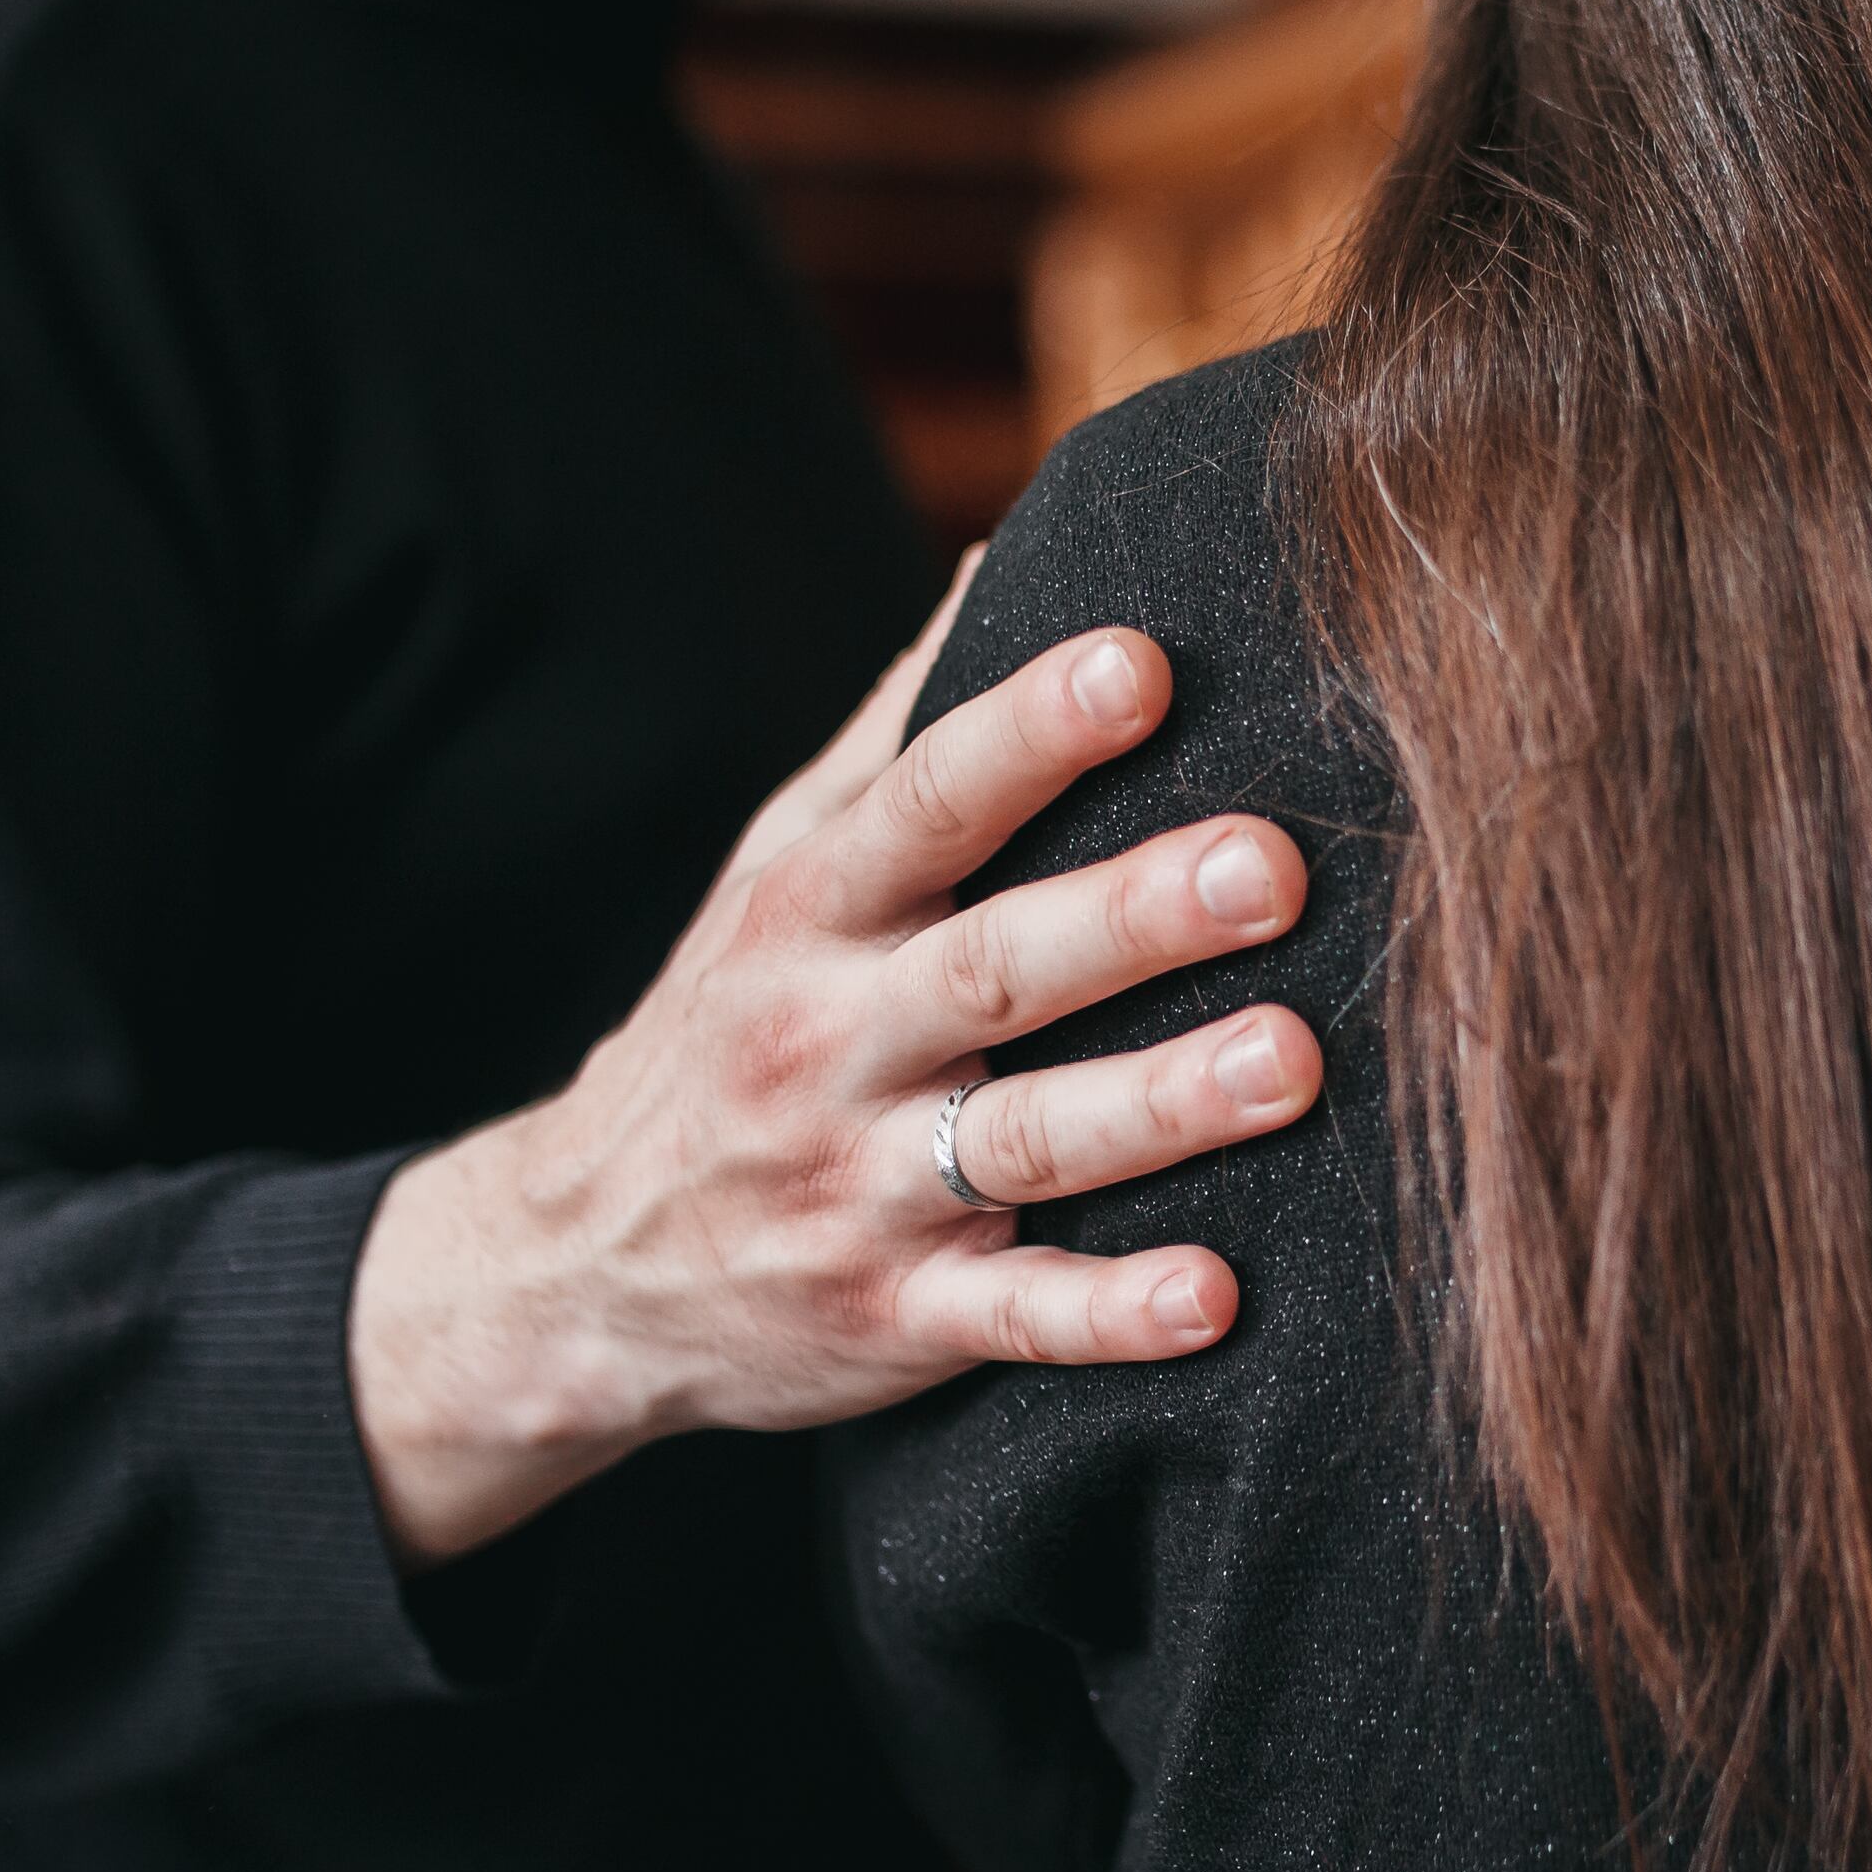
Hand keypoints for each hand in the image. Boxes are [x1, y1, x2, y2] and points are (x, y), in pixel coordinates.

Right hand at [347, 565, 1322, 1564]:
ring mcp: (859, 1187)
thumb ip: (897, 729)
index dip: (1028, 731)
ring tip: (1292, 1061)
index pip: (924, 802)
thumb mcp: (778, 867)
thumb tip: (1012, 551)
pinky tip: (1214, 1297)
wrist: (579, 1264)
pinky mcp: (894, 1320)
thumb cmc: (734, 1022)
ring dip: (1157, 1104)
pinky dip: (1106, 1314)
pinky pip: (1011, 1320)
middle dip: (1131, 915)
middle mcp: (829, 1040)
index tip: (1143, 664)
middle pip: (989, 966)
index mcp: (812, 910)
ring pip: (1017, 1140)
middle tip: (1270, 867)